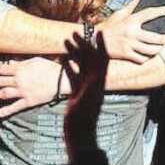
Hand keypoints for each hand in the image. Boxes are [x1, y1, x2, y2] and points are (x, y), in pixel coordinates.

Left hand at [0, 56, 69, 118]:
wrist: (61, 80)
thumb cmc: (50, 68)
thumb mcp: (35, 61)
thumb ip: (21, 63)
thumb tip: (10, 63)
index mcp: (20, 69)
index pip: (3, 69)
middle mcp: (19, 81)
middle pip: (1, 81)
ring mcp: (23, 92)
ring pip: (4, 93)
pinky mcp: (28, 101)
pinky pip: (15, 107)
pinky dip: (6, 110)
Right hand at [63, 33, 108, 157]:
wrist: (79, 133)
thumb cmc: (83, 118)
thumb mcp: (87, 98)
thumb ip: (91, 83)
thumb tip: (95, 68)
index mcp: (99, 82)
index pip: (101, 59)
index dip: (100, 45)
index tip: (96, 32)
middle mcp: (93, 82)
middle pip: (90, 59)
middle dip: (84, 45)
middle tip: (74, 33)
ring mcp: (85, 86)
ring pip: (81, 66)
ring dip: (75, 54)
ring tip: (66, 42)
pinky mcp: (77, 92)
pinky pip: (73, 76)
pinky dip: (69, 66)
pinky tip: (63, 59)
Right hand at [96, 0, 164, 63]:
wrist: (94, 40)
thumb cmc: (108, 26)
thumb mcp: (119, 14)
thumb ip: (131, 5)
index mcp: (131, 20)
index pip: (150, 13)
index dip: (162, 11)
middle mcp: (132, 33)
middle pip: (155, 38)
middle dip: (164, 39)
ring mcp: (130, 45)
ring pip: (151, 50)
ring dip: (158, 49)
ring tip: (160, 47)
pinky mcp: (126, 54)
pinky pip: (141, 59)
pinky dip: (146, 58)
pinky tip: (148, 55)